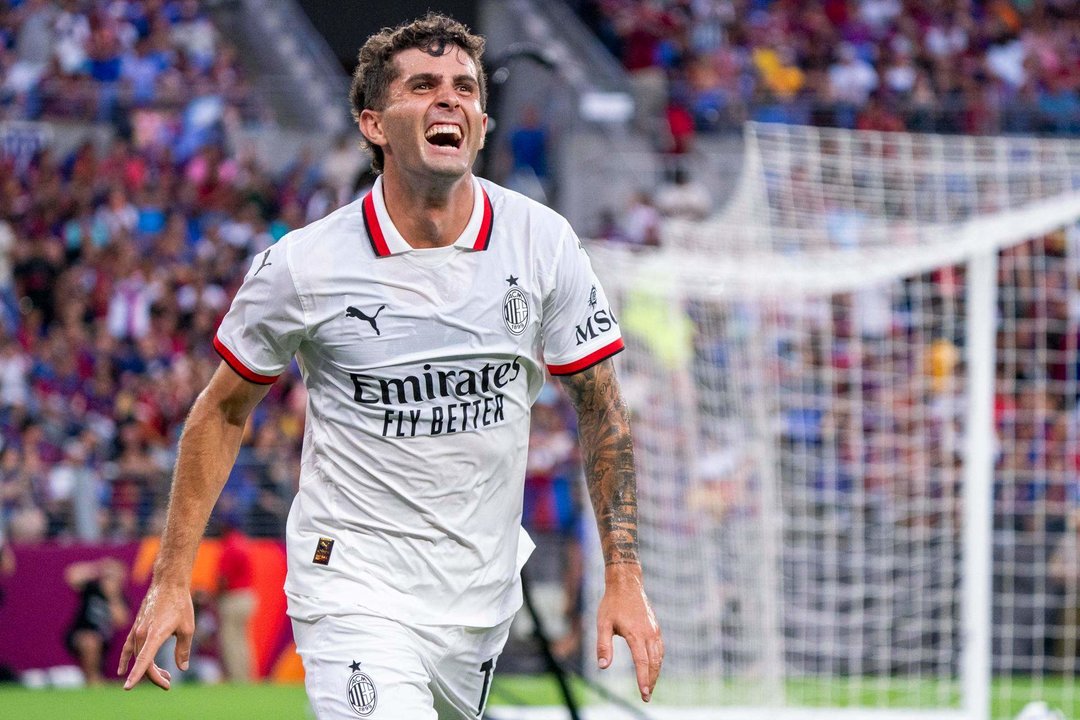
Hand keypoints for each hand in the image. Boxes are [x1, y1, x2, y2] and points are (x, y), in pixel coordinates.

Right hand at [117, 582, 194, 689]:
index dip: (137, 676)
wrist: (168, 583)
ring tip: (166, 675)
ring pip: (139, 656)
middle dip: (156, 676)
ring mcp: (137, 630)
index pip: (143, 661)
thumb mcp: (187, 628)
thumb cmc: (180, 604)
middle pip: (144, 663)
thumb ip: (183, 650)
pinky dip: (126, 659)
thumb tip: (182, 668)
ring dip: (150, 669)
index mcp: (155, 635)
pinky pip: (128, 647)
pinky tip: (122, 670)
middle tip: (169, 682)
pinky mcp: (136, 627)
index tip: (128, 688)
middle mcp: (142, 634)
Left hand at [595, 564, 662, 701]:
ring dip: (656, 673)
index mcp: (636, 633)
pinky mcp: (655, 627)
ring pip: (659, 656)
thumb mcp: (602, 623)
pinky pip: (660, 649)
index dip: (643, 679)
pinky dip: (658, 661)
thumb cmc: (612, 603)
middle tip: (647, 696)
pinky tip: (654, 668)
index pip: (642, 662)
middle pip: (653, 662)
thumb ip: (603, 645)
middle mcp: (649, 633)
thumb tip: (603, 666)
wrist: (627, 584)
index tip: (644, 693)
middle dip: (651, 681)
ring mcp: (654, 630)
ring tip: (650, 686)